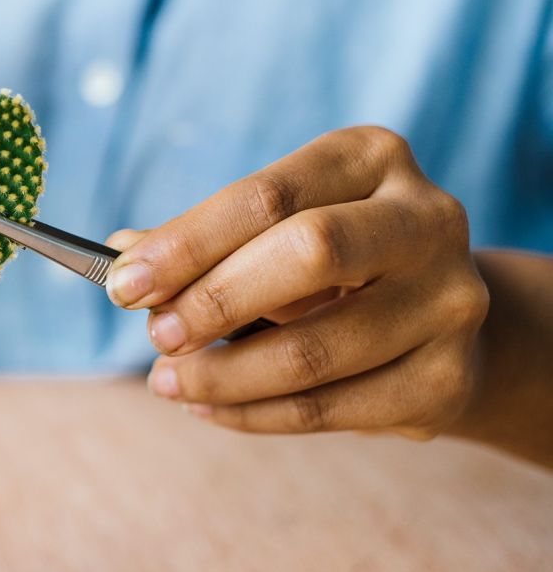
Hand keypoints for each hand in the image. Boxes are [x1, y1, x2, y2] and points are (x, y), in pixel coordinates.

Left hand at [105, 126, 489, 438]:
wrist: (439, 320)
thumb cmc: (330, 262)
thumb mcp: (272, 229)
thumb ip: (203, 240)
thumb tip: (122, 256)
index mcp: (372, 158)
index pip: (268, 197)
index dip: (188, 242)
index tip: (122, 282)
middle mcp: (427, 219)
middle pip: (310, 253)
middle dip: (214, 300)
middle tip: (156, 335)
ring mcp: (448, 302)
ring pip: (315, 350)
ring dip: (223, 375)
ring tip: (167, 381)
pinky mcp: (446, 380)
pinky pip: (330, 410)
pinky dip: (254, 413)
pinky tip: (208, 406)